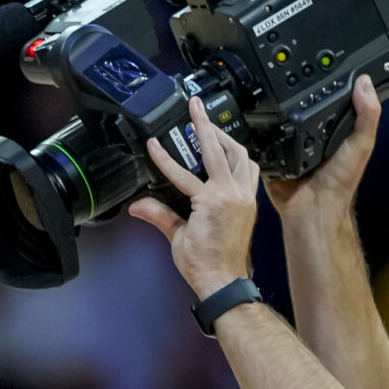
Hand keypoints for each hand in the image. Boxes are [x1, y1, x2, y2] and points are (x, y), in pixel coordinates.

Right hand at [130, 99, 260, 298]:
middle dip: (205, 125)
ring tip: (212, 129)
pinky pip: (250, 171)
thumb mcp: (176, 237)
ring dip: (226, 139)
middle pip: (220, 149)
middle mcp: (232, 193)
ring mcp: (245, 196)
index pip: (182, 172)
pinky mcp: (251, 202)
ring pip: (241, 156)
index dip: (164, 157)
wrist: (225, 281)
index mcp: (211, 201)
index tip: (153, 143)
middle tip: (195, 106)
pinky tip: (231, 156)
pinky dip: (241, 159)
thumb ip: (159, 215)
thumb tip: (137, 204)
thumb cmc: (203, 264)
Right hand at [265, 76, 380, 228]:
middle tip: (281, 72)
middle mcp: (309, 134)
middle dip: (291, 94)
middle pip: (299, 107)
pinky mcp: (269, 155)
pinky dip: (256, 131)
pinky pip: (259, 140)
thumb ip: (367, 114)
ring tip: (262, 89)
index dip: (325, 81)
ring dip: (270, 110)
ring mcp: (287, 145)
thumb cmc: (341, 180)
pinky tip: (252, 117)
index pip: (328, 99)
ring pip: (276, 121)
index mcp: (331, 128)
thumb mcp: (362, 143)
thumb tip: (365, 81)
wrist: (312, 208)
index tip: (317, 59)